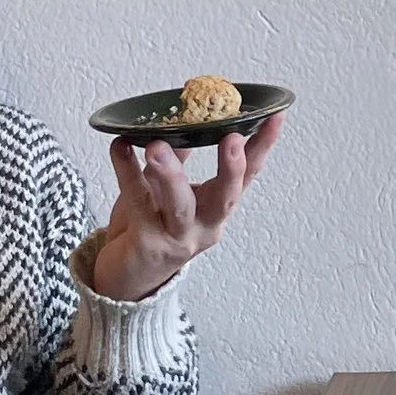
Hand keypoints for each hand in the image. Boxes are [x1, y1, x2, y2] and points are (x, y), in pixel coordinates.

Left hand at [90, 114, 283, 303]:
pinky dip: (127, 172)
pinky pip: (137, 203)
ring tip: (158, 146)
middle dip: (232, 168)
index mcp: (216, 209)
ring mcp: (176, 238)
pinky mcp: (146, 244)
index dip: (262, 147)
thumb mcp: (170, 192)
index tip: (275, 116)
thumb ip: (179, 162)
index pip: (247, 176)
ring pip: (180, 206)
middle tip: (232, 138)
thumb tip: (183, 123)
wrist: (125, 278)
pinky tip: (120, 148)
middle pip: (226, 198)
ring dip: (172, 174)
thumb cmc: (150, 230)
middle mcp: (204, 227)